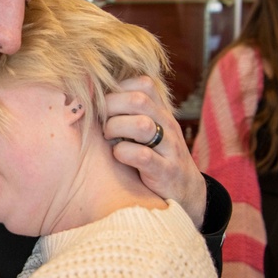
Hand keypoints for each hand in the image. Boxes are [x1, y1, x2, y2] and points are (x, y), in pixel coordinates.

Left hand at [104, 76, 205, 226]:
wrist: (186, 193)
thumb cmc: (154, 157)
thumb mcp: (145, 130)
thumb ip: (127, 113)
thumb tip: (90, 95)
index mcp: (161, 112)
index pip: (144, 83)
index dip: (118, 89)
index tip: (105, 104)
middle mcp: (168, 125)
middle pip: (138, 100)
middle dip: (111, 107)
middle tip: (101, 122)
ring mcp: (169, 148)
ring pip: (142, 125)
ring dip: (116, 129)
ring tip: (109, 138)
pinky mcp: (165, 171)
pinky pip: (142, 156)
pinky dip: (123, 153)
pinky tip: (118, 156)